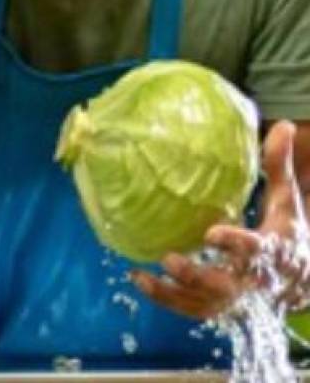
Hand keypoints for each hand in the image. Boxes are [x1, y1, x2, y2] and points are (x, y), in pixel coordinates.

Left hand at [132, 120, 309, 318]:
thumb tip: (279, 124)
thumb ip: (278, 166)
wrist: (301, 281)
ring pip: (206, 304)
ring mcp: (238, 299)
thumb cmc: (287, 231)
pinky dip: (166, 299)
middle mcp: (255, 281)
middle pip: (226, 285)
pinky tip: (139, 278)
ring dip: (173, 293)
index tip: (211, 233)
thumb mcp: (287, 201)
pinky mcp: (222, 308)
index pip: (255, 250)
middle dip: (198, 275)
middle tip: (169, 259)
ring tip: (142, 275)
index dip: (234, 244)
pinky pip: (193, 309)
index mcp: (272, 251)